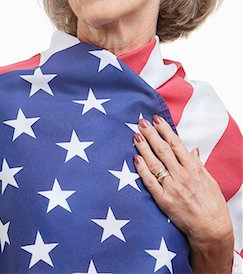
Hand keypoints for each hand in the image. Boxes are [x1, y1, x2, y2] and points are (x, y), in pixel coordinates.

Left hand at [133, 115, 233, 272]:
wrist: (211, 230)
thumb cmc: (213, 205)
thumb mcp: (209, 180)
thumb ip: (198, 164)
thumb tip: (193, 151)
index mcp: (193, 168)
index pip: (176, 144)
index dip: (165, 130)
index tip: (156, 119)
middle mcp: (182, 175)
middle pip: (163, 149)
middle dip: (151, 134)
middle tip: (141, 122)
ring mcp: (172, 187)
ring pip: (154, 163)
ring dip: (144, 147)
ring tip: (136, 135)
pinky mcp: (163, 200)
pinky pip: (150, 182)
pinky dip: (142, 169)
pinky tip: (136, 158)